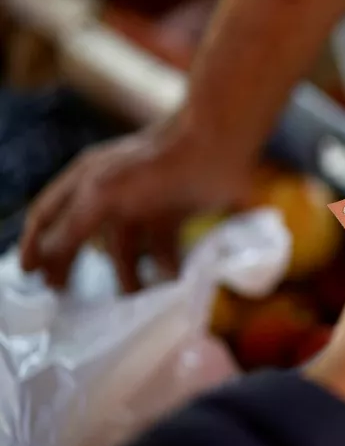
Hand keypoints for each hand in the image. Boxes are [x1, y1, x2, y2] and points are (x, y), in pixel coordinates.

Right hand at [19, 116, 254, 291]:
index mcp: (87, 180)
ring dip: (129, 274)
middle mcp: (112, 192)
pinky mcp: (177, 214)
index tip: (30, 275)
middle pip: (85, 237)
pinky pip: (163, 249)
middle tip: (71, 297)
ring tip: (132, 297)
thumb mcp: (102, 194)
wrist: (213, 148)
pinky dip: (165, 267)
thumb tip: (49, 255)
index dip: (36, 244)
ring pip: (128, 248)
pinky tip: (168, 283)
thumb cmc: (153, 165)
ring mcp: (145, 204)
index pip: (49, 214)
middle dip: (78, 266)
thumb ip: (73, 226)